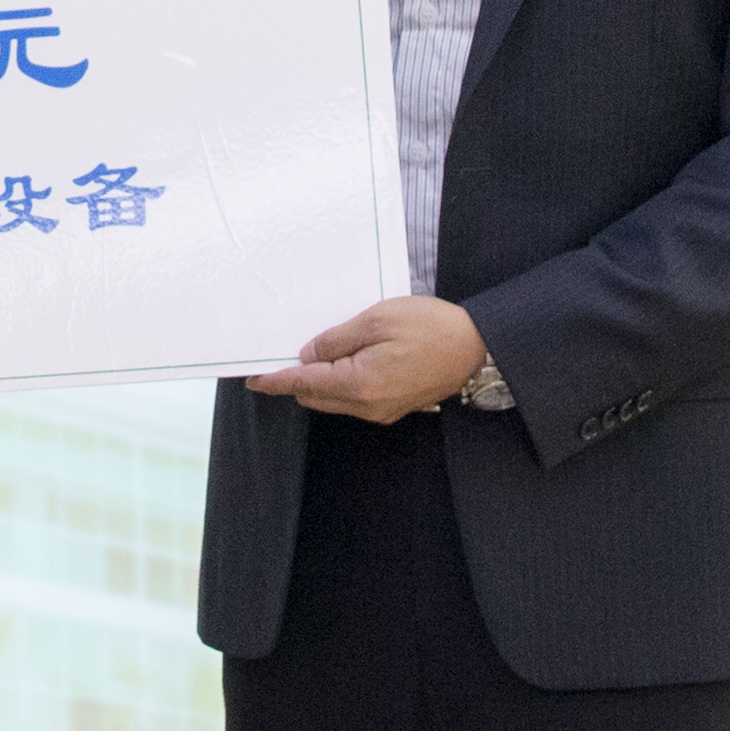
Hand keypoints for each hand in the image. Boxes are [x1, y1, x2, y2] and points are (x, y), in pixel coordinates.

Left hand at [249, 296, 489, 422]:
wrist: (476, 346)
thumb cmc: (430, 326)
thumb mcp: (377, 319)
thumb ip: (336, 340)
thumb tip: (308, 356)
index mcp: (359, 384)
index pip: (304, 384)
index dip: (276, 381)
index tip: (253, 379)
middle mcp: (367, 405)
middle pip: (315, 397)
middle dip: (296, 379)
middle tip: (288, 352)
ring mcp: (381, 410)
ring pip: (334, 400)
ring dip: (321, 381)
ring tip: (322, 350)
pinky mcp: (394, 408)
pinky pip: (354, 400)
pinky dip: (341, 383)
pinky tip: (346, 359)